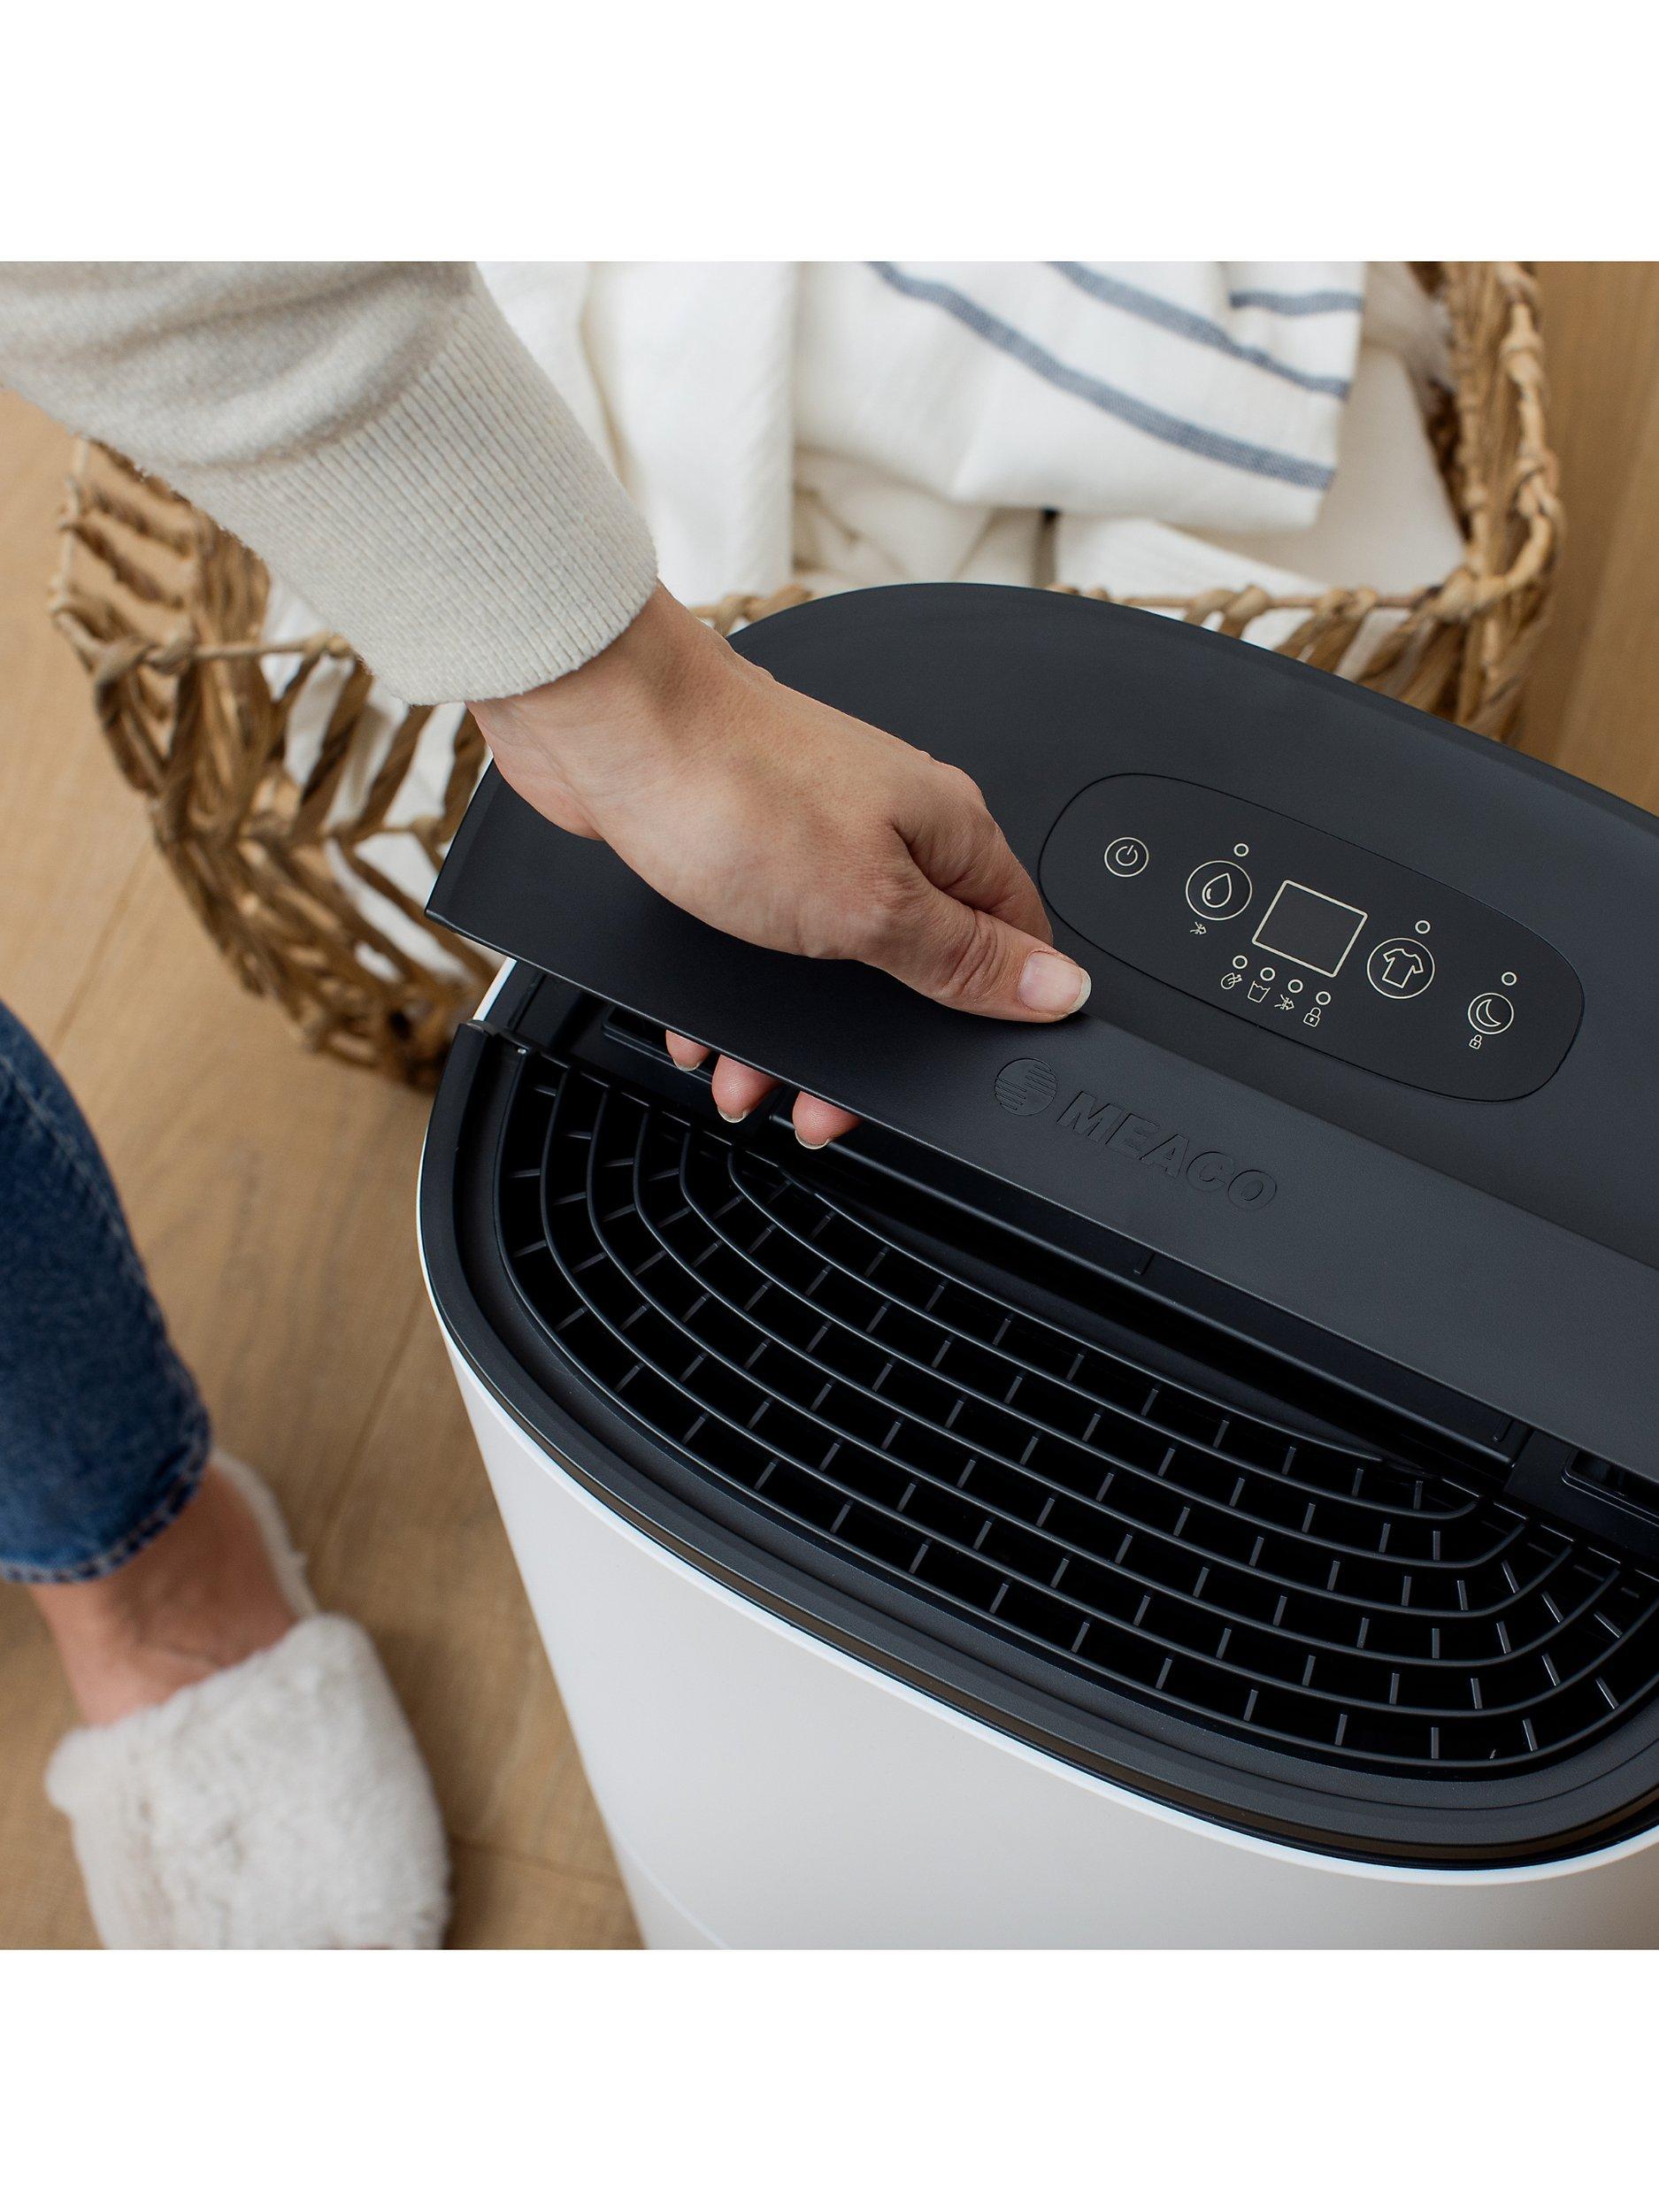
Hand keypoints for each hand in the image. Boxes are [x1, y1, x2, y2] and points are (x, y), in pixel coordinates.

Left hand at [470, 586, 1090, 1145]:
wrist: (606, 727)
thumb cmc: (734, 787)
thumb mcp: (872, 905)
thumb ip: (964, 955)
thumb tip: (1059, 986)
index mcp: (948, 831)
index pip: (1015, 935)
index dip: (997, 1012)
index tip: (955, 1075)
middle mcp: (888, 826)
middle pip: (916, 964)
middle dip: (867, 1050)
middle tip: (825, 1107)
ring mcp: (814, 836)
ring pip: (827, 968)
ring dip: (787, 1038)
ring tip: (745, 1081)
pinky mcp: (744, 847)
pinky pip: (758, 949)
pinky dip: (734, 998)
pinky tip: (703, 1033)